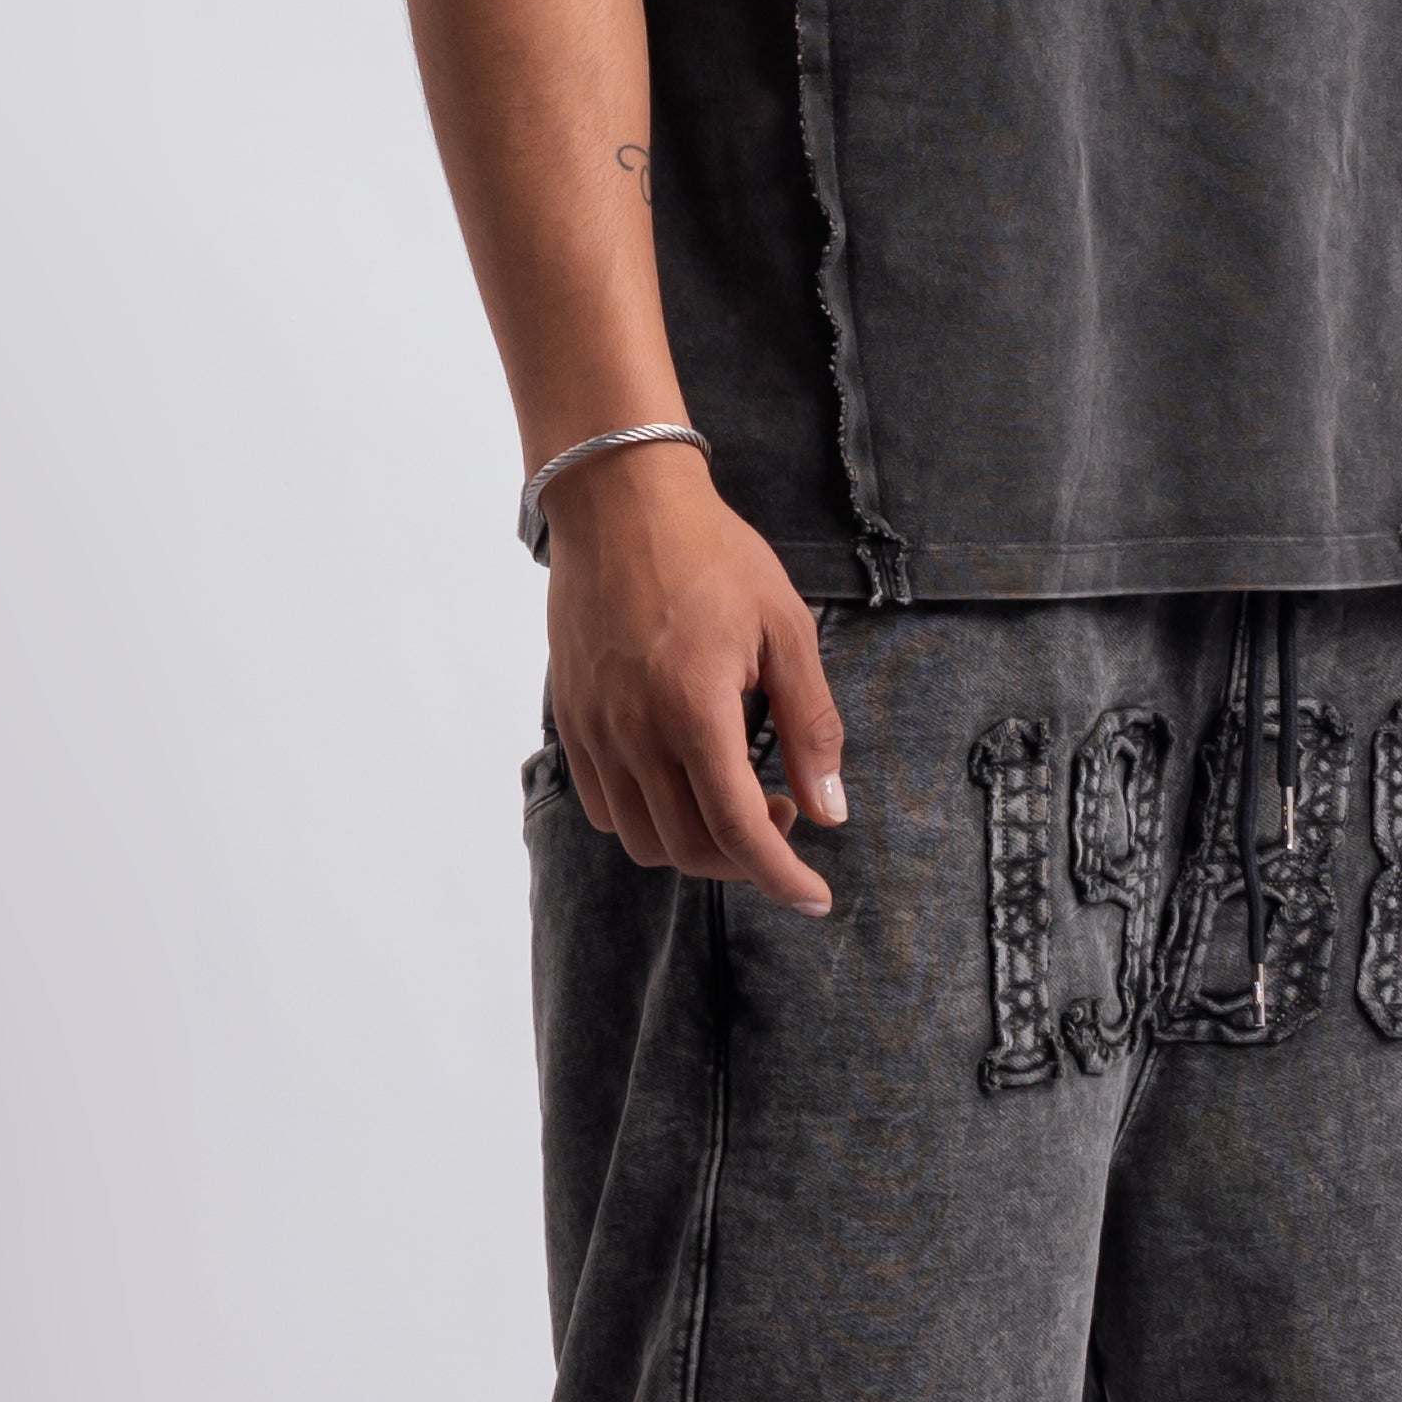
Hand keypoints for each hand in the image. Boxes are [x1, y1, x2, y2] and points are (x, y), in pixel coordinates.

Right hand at [544, 452, 846, 913]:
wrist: (620, 502)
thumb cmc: (714, 556)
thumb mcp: (787, 629)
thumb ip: (811, 725)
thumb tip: (829, 809)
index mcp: (693, 710)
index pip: (737, 830)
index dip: (780, 877)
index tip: (814, 899)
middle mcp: (634, 732)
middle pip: (690, 848)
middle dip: (747, 860)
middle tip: (785, 815)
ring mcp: (594, 730)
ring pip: (643, 839)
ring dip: (697, 844)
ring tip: (738, 797)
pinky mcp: (572, 720)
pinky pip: (606, 806)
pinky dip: (650, 821)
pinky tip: (684, 780)